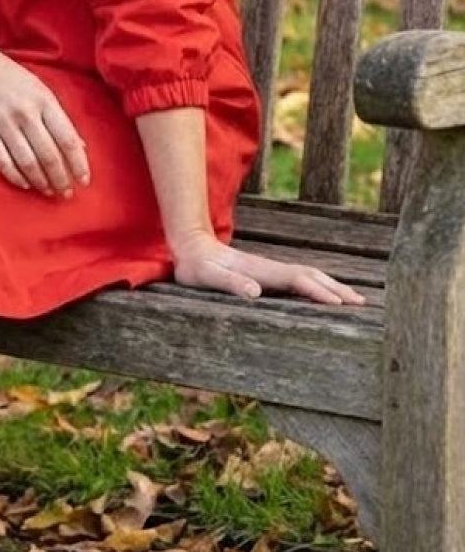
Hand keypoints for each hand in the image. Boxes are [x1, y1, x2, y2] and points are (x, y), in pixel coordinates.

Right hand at [0, 37, 89, 196]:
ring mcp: (3, 122)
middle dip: (60, 179)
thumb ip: (58, 117)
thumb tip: (79, 146)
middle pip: (49, 155)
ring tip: (49, 191)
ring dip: (41, 181)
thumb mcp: (39, 89)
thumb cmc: (9, 76)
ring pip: (27, 161)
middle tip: (66, 193)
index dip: (78, 163)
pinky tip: (25, 184)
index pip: (67, 139)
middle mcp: (25, 112)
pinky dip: (15, 176)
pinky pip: (2, 160)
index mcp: (44, 100)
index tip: (84, 181)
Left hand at [172, 231, 366, 305]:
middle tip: (362, 304)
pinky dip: (319, 285)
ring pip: (309, 275)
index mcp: (261, 271)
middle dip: (336, 289)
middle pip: (311, 276)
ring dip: (332, 285)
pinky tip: (325, 293)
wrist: (190, 246)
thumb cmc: (197, 267)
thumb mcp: (207, 277)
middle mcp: (270, 268)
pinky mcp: (267, 273)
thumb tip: (255, 292)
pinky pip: (300, 279)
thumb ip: (230, 283)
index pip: (297, 281)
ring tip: (355, 299)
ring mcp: (270, 269)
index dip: (318, 292)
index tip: (340, 305)